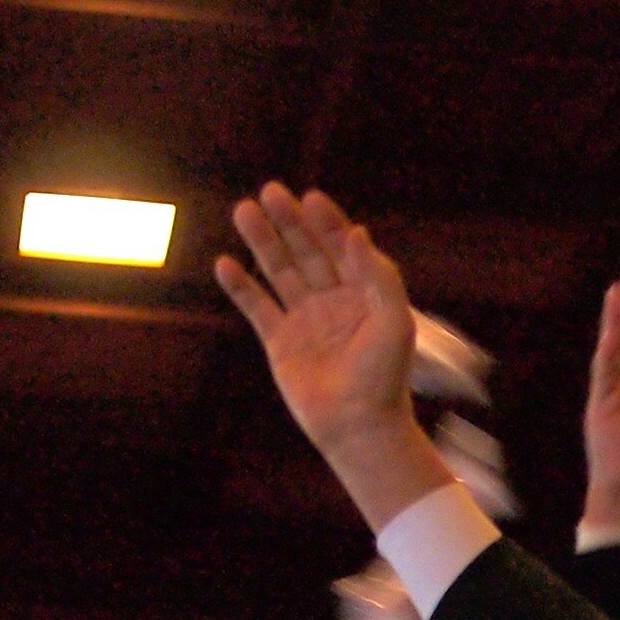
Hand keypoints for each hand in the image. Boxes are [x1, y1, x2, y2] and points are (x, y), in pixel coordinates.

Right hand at [214, 185, 452, 531]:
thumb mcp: (395, 322)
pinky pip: (257, 307)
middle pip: (307, 251)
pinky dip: (241, 286)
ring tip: (243, 210)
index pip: (342, 246)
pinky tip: (225, 263)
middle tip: (270, 192)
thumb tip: (357, 231)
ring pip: (279, 271)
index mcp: (363, 293)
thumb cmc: (384, 377)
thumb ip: (379, 275)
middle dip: (288, 222)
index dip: (326, 221)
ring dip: (262, 242)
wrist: (359, 427)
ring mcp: (304, 319)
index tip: (309, 198)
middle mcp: (332, 300)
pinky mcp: (279, 342)